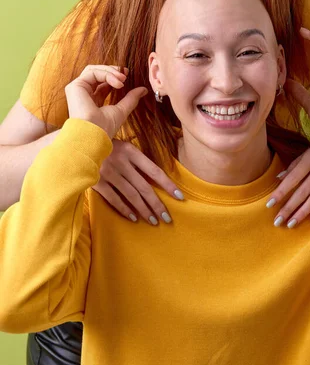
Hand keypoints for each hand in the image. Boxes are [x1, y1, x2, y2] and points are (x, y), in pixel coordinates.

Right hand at [65, 65, 146, 138]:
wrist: (94, 136)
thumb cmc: (105, 128)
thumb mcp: (122, 110)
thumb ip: (131, 99)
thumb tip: (144, 90)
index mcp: (92, 101)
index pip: (102, 82)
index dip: (114, 76)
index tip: (127, 75)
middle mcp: (83, 94)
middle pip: (97, 73)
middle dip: (112, 71)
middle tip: (126, 73)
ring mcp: (78, 90)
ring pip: (93, 70)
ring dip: (110, 71)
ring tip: (123, 78)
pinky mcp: (75, 86)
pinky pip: (92, 72)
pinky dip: (107, 74)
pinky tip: (117, 83)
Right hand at [65, 65, 184, 225]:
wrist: (74, 144)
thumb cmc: (103, 143)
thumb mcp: (122, 143)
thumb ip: (138, 155)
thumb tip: (158, 168)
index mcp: (130, 151)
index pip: (154, 171)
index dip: (167, 185)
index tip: (179, 197)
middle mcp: (122, 163)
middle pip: (144, 187)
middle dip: (157, 205)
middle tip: (168, 218)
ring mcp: (109, 174)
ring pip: (131, 196)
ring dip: (144, 210)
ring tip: (154, 221)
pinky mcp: (97, 183)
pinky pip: (114, 199)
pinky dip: (124, 209)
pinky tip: (134, 217)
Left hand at [266, 146, 309, 227]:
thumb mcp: (307, 152)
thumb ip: (293, 166)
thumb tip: (278, 178)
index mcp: (309, 159)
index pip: (292, 178)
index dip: (281, 192)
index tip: (269, 205)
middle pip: (302, 191)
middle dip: (289, 207)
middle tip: (277, 221)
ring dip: (303, 212)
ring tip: (291, 224)